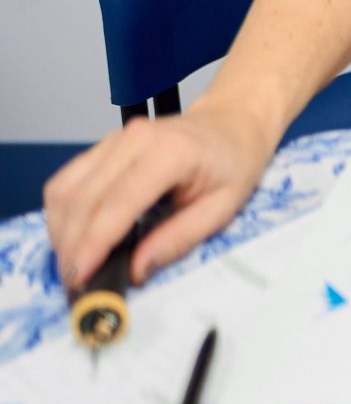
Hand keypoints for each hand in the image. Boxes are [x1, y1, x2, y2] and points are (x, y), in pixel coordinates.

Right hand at [44, 102, 275, 289]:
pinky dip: (63, 214)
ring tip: (74, 264)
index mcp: (171, 153)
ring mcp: (114, 139)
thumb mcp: (223, 207)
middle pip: (83, 200)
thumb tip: (137, 270)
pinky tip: (74, 237)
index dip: (93, 244)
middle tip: (76, 282)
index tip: (81, 277)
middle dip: (72, 247)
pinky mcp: (103, 145)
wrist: (232, 122)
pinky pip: (67, 181)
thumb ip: (178, 239)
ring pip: (64, 190)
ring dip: (61, 232)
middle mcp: (134, 140)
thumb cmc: (234, 162)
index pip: (117, 204)